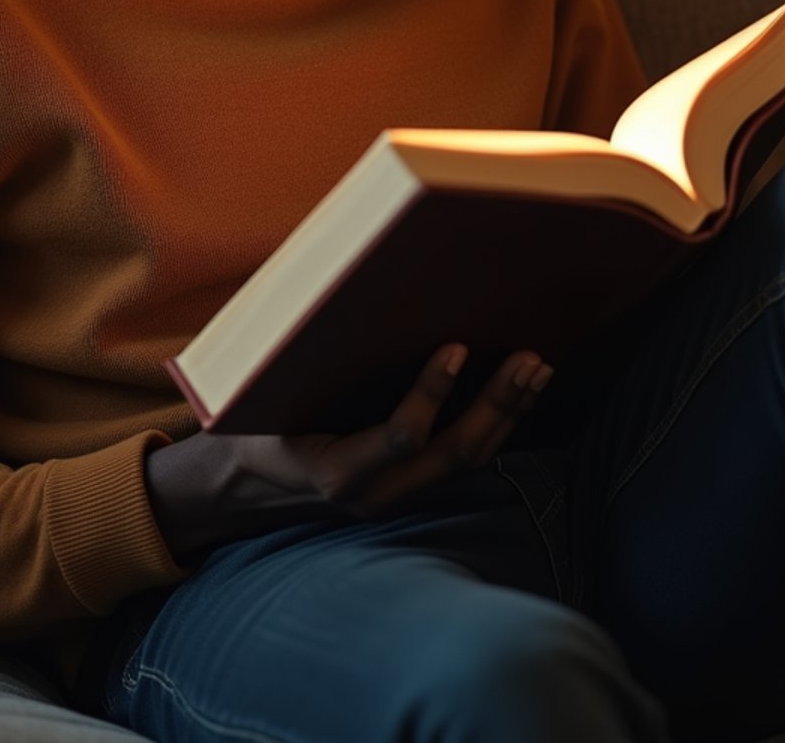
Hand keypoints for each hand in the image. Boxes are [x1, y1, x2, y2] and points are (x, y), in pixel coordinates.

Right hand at [146, 344, 552, 561]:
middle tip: (528, 359)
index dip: (432, 394)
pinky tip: (519, 389)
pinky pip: (464, 460)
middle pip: (451, 456)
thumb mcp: (268, 393)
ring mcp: (396, 497)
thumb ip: (309, 355)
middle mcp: (373, 495)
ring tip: (538, 368)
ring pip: (468, 462)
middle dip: (495, 406)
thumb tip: (351, 286)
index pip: (400, 439)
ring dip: (508, 413)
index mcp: (335, 471)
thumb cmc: (258, 416)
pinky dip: (496, 423)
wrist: (247, 480)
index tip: (456, 347)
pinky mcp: (411, 488)